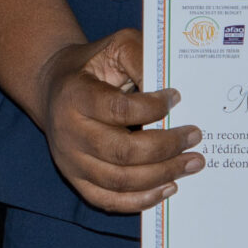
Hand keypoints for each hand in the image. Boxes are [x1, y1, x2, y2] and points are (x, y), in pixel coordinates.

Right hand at [33, 27, 200, 214]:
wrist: (53, 86)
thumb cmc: (93, 66)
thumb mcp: (115, 46)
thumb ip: (141, 58)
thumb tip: (171, 92)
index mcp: (75, 95)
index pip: (117, 109)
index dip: (151, 108)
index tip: (177, 97)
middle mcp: (68, 132)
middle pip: (122, 152)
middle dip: (165, 148)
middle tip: (195, 137)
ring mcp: (70, 160)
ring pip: (119, 181)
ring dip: (161, 175)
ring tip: (191, 163)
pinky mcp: (75, 179)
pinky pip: (109, 201)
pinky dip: (141, 200)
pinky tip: (168, 187)